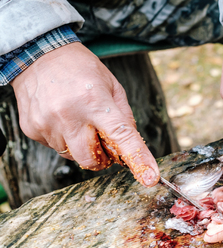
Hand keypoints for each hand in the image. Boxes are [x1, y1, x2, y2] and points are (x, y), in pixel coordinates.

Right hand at [10, 42, 159, 186]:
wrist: (39, 55)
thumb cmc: (81, 70)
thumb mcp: (112, 86)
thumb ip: (125, 117)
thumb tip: (133, 147)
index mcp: (95, 102)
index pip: (121, 137)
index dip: (138, 159)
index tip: (150, 178)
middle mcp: (69, 116)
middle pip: (92, 160)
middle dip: (103, 157)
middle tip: (103, 139)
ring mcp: (47, 124)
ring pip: (73, 156)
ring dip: (82, 145)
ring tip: (78, 119)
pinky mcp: (32, 129)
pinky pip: (55, 147)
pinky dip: (64, 139)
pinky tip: (62, 117)